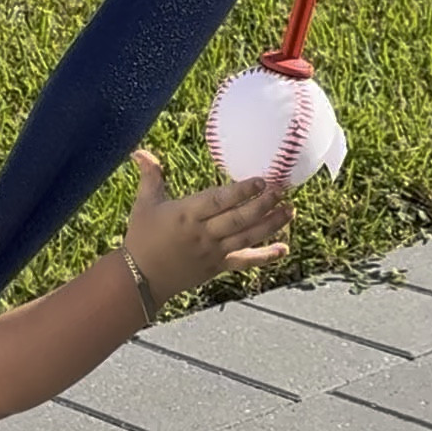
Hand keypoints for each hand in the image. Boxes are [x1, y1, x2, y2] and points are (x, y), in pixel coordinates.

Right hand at [124, 148, 290, 307]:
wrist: (140, 279)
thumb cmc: (142, 238)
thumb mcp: (144, 205)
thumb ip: (150, 177)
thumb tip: (140, 151)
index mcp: (186, 215)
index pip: (218, 201)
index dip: (241, 191)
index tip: (260, 180)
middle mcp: (203, 234)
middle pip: (238, 219)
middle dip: (263, 205)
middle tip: (282, 191)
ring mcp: (213, 252)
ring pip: (247, 237)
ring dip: (271, 225)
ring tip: (290, 211)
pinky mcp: (217, 267)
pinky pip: (244, 261)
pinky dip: (265, 257)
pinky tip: (284, 250)